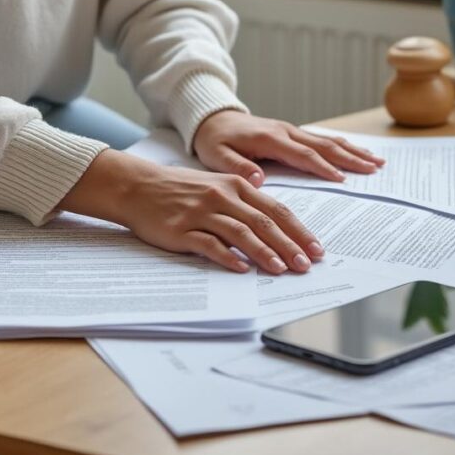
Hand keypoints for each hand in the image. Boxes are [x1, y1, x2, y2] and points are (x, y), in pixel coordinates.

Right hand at [59, 150, 322, 273]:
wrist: (138, 186)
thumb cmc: (181, 189)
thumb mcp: (217, 186)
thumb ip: (244, 202)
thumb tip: (275, 226)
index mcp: (236, 185)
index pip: (276, 210)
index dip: (298, 230)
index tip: (315, 248)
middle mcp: (222, 197)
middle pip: (264, 222)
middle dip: (289, 245)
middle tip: (306, 265)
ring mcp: (202, 213)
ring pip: (241, 233)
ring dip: (264, 253)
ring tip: (281, 269)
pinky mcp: (182, 229)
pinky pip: (210, 245)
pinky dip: (228, 257)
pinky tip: (242, 269)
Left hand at [193, 110, 383, 185]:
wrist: (212, 118)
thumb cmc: (214, 140)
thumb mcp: (217, 155)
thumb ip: (237, 167)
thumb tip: (259, 179)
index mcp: (270, 139)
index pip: (303, 155)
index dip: (323, 168)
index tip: (343, 180)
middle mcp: (285, 131)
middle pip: (324, 146)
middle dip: (350, 157)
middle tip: (375, 168)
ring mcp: (290, 130)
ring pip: (327, 140)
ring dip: (352, 150)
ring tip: (376, 161)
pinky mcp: (291, 132)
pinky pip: (321, 139)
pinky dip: (342, 146)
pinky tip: (356, 152)